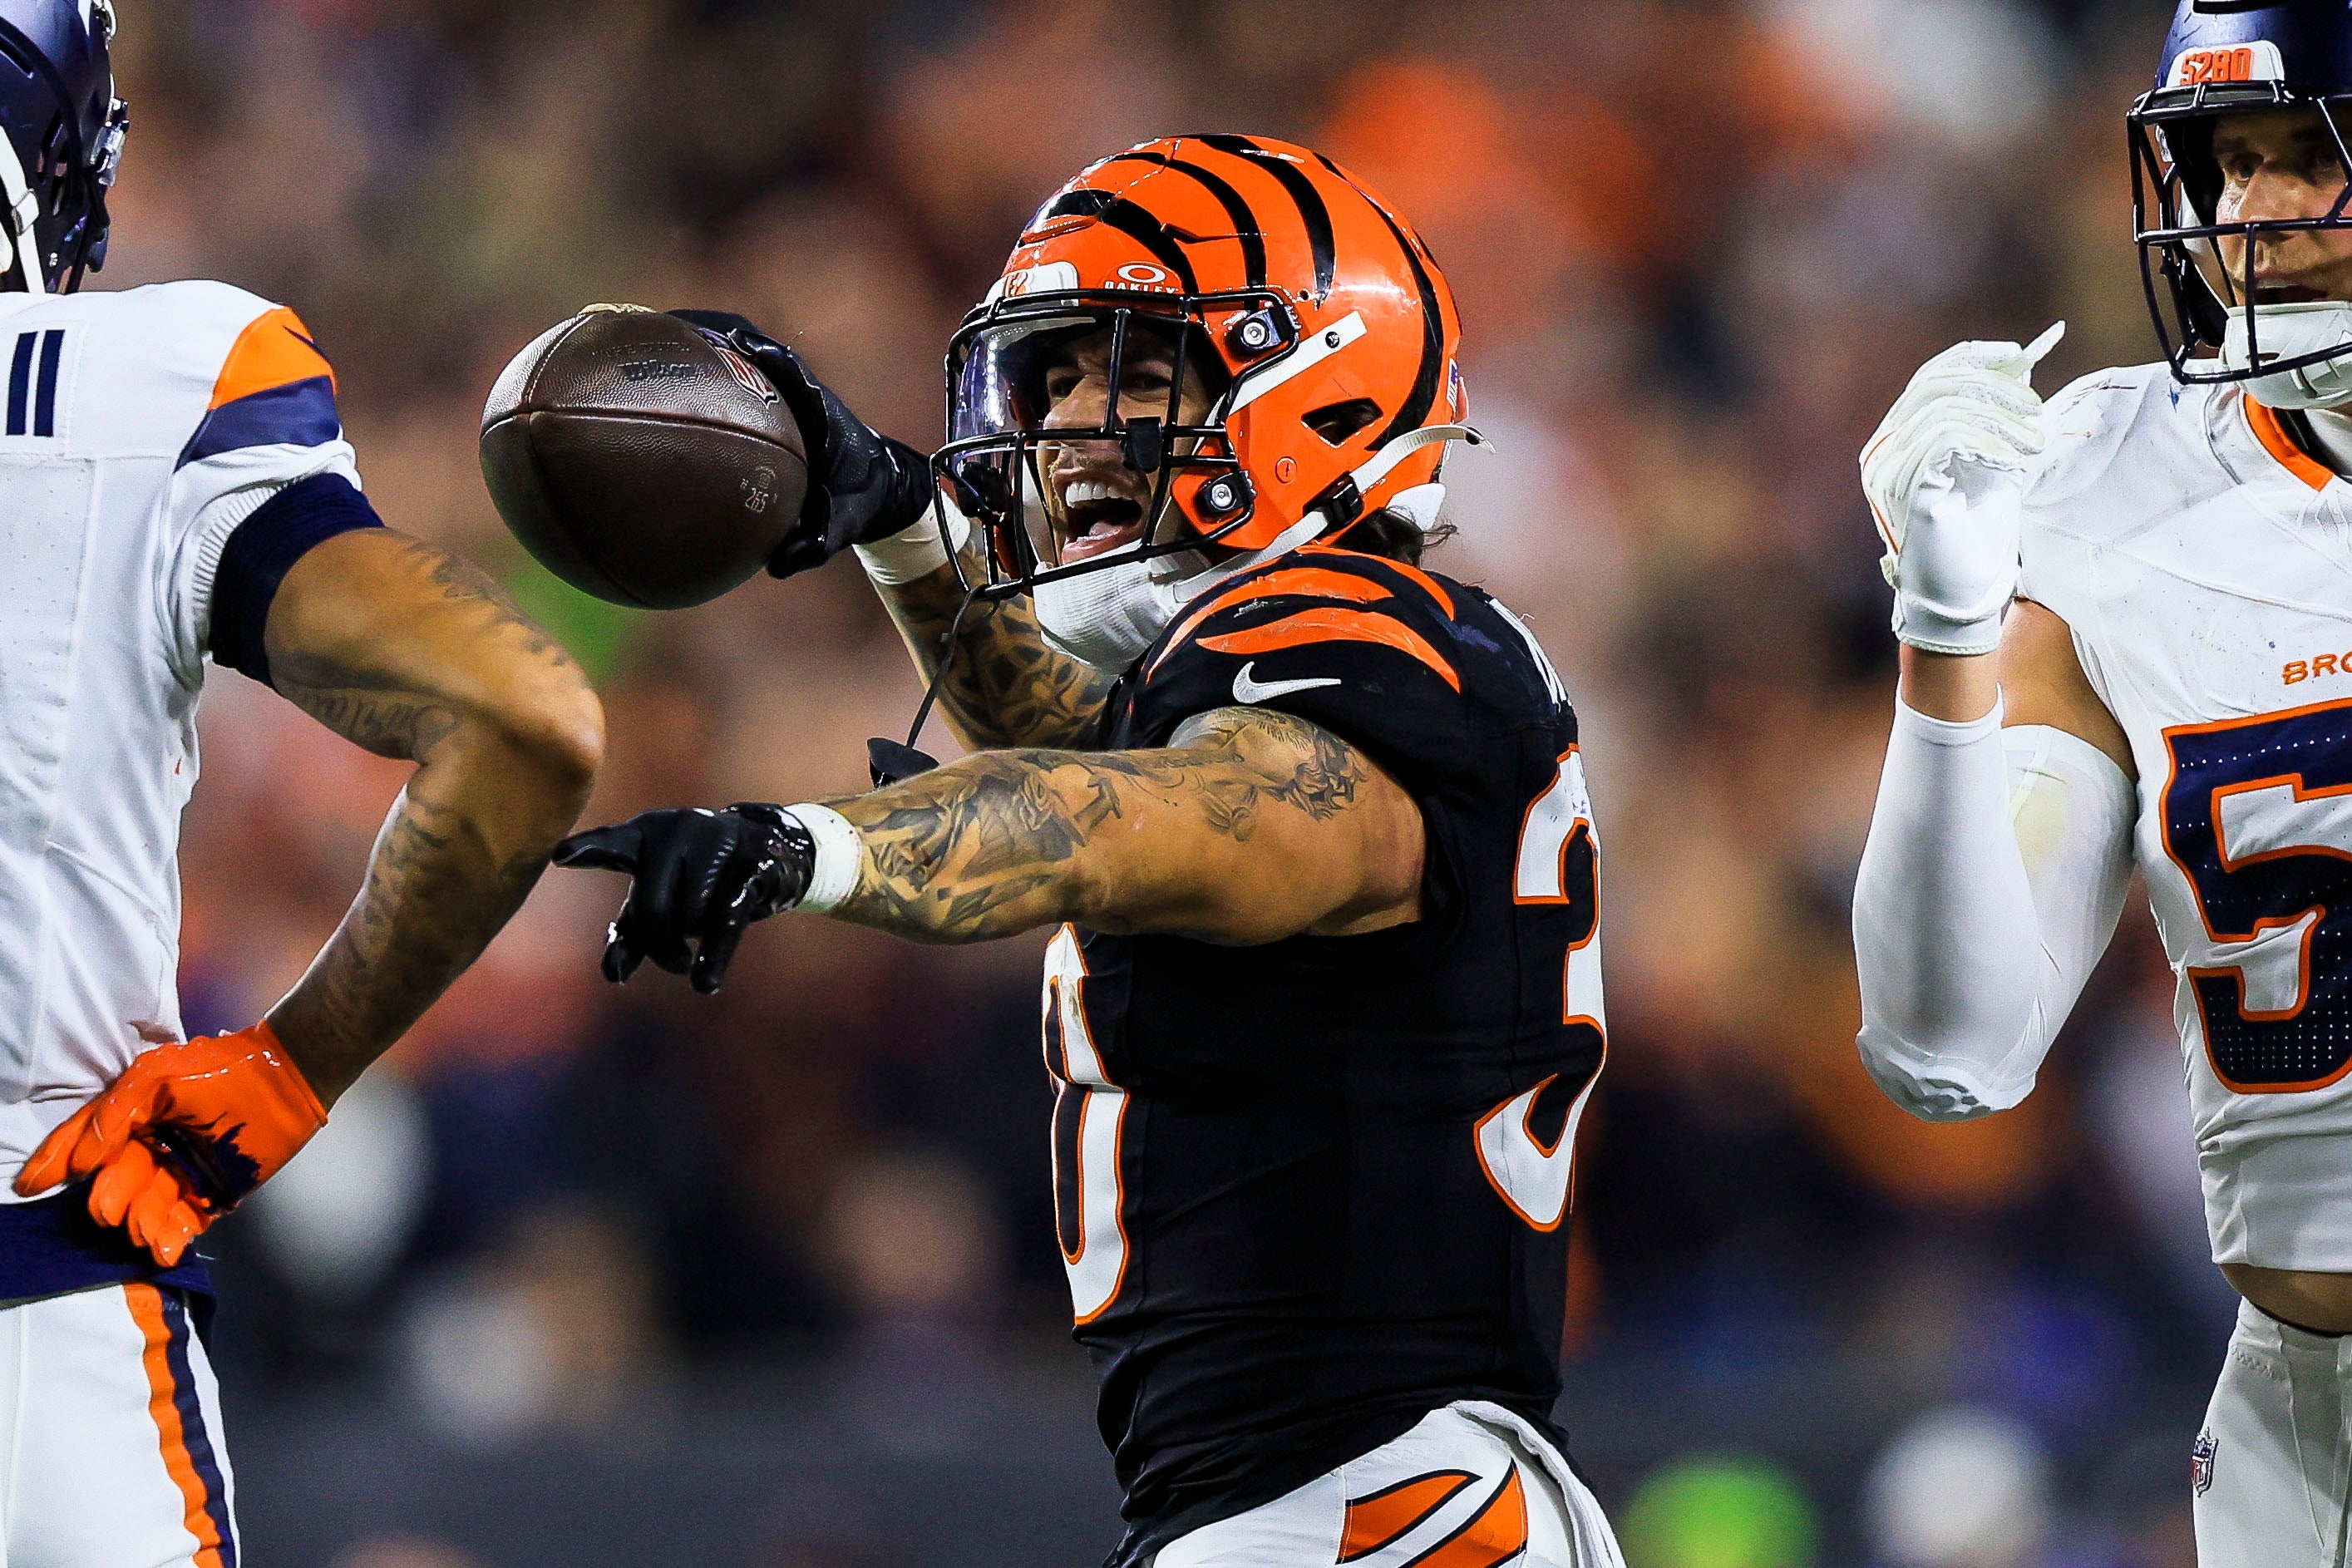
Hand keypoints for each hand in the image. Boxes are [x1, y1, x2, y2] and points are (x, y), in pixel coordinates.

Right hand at [14, 1022, 327, 1265]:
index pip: (87, 1144)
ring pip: (148, 1207)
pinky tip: (164, 1249)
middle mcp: (151, 1148)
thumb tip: (79, 1160)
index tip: (30, 1185)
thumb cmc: (220, 1068)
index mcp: (132, 1118)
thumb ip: (114, 1113)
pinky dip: (172, 1237)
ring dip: (141, 1223)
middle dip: (109, 1198)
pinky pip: (184, 1222)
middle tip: (106, 1210)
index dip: (57, 1163)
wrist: (287, 1076)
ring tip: (140, 1232)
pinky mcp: (213, 1193)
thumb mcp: (156, 1078)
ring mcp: (181, 1173)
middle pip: (118, 1180)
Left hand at [553, 804, 813, 992]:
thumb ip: (632, 932)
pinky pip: (728, 917)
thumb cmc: (699, 878)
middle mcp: (678, 827)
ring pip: (692, 916)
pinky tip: (704, 983)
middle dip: (662, 946)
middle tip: (673, 962)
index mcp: (645, 833)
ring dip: (696, 937)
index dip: (588, 850)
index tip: (560, 856)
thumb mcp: (660, 899)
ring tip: (706, 926)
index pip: (612, 845)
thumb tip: (613, 975)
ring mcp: (718, 838)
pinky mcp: (754, 861)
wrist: (768, 851)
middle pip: (654, 908)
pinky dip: (715, 955)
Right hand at [667, 311, 937, 577]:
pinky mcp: (770, 398)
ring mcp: (783, 391)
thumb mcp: (841, 528)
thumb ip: (815, 546)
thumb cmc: (858, 504)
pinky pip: (733, 375)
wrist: (878, 488)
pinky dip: (701, 367)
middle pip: (759, 348)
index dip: (769, 356)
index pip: (796, 377)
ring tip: (655, 331)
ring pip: (741, 353)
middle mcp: (802, 393)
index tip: (741, 342)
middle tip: (675, 324)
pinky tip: (659, 371)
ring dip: (705, 339)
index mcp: (823, 416)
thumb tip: (779, 566)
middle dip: (721, 332)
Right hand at [1861, 323, 2063, 655]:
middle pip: (1935, 384)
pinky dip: (1989, 440)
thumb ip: (1993, 415)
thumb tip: (2018, 362)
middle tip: (2037, 408)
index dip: (1973, 357)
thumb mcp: (1992, 459)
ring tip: (2036, 443)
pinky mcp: (1908, 486)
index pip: (1929, 376)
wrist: (1964, 592)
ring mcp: (1889, 468)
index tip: (2018, 354)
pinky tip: (2014, 461)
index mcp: (1898, 439)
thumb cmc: (1977, 531)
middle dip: (1995, 386)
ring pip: (1946, 406)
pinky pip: (1948, 436)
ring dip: (2002, 418)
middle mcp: (1882, 449)